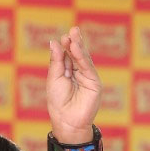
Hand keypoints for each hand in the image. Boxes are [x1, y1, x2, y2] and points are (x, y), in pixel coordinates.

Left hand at [47, 27, 101, 141]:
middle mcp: (79, 73)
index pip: (68, 55)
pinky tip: (77, 48)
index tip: (62, 37)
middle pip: (77, 54)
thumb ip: (56, 60)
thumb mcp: (54, 77)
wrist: (67, 120)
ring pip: (84, 59)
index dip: (66, 46)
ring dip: (79, 47)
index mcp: (68, 72)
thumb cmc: (58, 101)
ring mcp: (88, 78)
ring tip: (74, 35)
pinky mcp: (95, 83)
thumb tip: (54, 42)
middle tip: (73, 30)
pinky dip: (82, 57)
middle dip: (75, 42)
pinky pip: (88, 68)